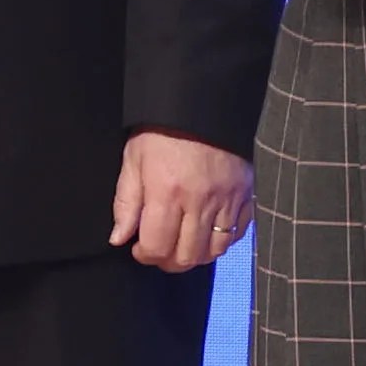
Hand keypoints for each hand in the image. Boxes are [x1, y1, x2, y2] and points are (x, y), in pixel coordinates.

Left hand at [110, 129, 252, 271]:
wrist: (203, 104)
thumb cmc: (162, 132)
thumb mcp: (133, 160)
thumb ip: (126, 202)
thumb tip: (119, 238)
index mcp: (167, 193)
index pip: (157, 246)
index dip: (145, 255)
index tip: (139, 249)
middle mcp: (200, 201)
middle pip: (187, 256)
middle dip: (169, 261)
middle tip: (160, 250)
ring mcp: (228, 200)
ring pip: (215, 251)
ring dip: (196, 255)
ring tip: (182, 244)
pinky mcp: (246, 195)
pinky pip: (238, 234)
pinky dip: (222, 241)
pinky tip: (207, 233)